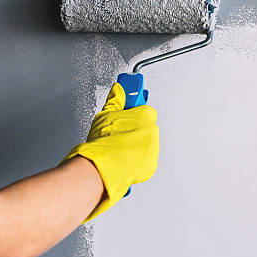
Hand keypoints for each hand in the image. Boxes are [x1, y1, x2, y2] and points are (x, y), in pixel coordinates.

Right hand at [64, 83, 159, 221]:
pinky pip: (145, 161)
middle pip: (147, 127)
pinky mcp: (150, 165)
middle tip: (120, 134)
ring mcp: (153, 149)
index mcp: (145, 116)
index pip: (145, 110)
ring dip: (136, 146)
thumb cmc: (105, 140)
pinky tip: (123, 159)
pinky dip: (136, 161)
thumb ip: (115, 100)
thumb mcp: (105, 114)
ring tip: (119, 149)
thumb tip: (118, 90)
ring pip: (146, 144)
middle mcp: (152, 132)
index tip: (130, 114)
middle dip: (136, 130)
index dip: (136, 113)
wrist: (104, 165)